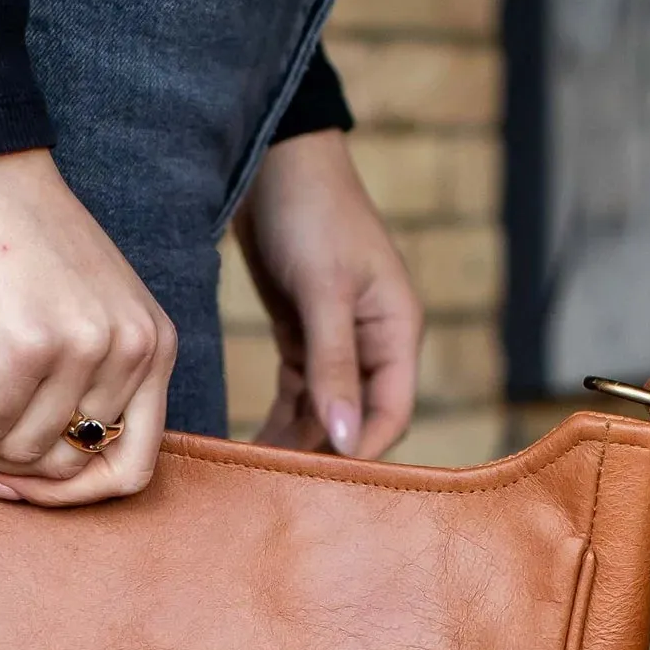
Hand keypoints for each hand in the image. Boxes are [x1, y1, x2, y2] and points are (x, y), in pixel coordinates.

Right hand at [0, 149, 176, 506]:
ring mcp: (86, 349)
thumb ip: (85, 385)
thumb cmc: (13, 234)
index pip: (132, 470)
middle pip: (66, 467)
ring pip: (20, 451)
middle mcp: (134, 351)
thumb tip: (33, 478)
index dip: (67, 495)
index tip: (9, 480)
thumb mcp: (81, 311)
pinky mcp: (30, 345)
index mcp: (156, 347)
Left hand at [236, 129, 421, 458]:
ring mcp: (340, 343)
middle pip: (357, 420)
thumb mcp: (325, 289)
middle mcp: (375, 343)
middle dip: (323, 453)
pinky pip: (298, 394)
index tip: (318, 484)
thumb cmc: (310, 212)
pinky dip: (279, 420)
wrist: (274, 161)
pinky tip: (251, 446)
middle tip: (277, 487)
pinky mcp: (305, 338)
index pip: (392, 413)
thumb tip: (346, 438)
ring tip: (257, 477)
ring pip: (324, 412)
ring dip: (295, 442)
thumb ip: (334, 364)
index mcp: (397, 331)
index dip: (360, 451)